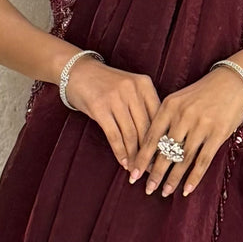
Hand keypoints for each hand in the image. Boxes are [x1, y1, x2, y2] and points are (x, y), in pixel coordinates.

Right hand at [63, 56, 160, 171]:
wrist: (77, 71)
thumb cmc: (106, 84)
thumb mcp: (129, 88)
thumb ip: (143, 107)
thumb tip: (157, 140)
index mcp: (144, 85)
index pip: (159, 117)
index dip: (162, 140)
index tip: (165, 158)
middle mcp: (132, 90)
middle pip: (146, 128)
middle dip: (150, 153)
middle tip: (152, 170)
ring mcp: (115, 98)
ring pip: (131, 134)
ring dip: (134, 156)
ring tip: (137, 170)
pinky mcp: (99, 107)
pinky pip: (114, 136)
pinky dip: (120, 152)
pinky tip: (123, 163)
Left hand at [129, 65, 242, 197]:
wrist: (233, 81)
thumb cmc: (202, 94)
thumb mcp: (178, 100)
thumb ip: (165, 121)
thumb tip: (151, 151)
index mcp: (169, 106)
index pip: (150, 137)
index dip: (141, 158)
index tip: (133, 174)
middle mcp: (183, 116)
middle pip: (165, 151)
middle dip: (154, 173)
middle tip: (147, 189)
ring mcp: (201, 125)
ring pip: (182, 158)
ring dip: (172, 178)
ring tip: (164, 192)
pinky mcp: (218, 133)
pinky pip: (203, 160)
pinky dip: (194, 177)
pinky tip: (186, 189)